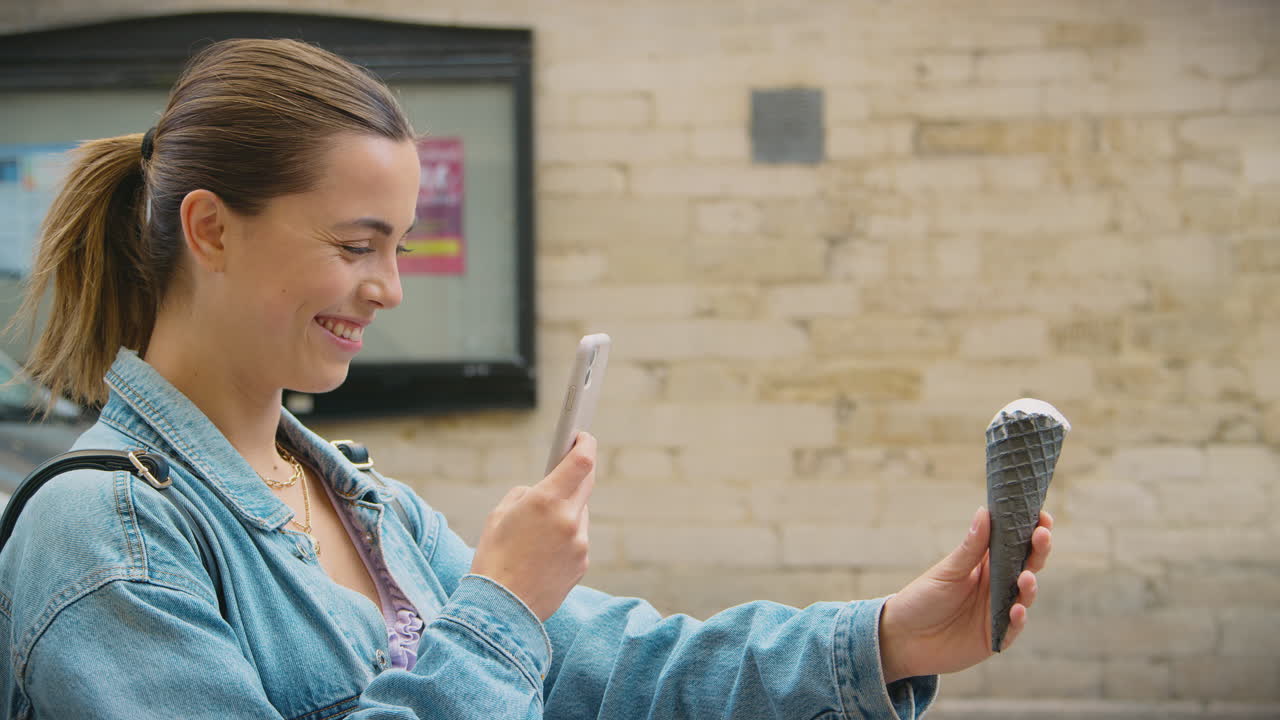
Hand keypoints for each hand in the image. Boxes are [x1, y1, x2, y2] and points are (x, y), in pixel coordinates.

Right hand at [470, 432, 595, 621]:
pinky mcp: (583, 563)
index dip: (585, 444)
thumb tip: (540, 491)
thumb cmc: (493, 558)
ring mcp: (580, 543)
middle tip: (564, 471)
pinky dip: (566, 538)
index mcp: (546, 501)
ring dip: (566, 512)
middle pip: (586, 483)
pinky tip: (543, 553)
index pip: (582, 461)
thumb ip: (526, 495)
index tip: (582, 436)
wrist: (501, 609)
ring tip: (538, 531)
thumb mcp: (499, 515)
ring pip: (579, 514)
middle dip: (576, 474)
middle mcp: (569, 519)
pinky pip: (577, 539)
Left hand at [877, 506, 1052, 682]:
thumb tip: (985, 512)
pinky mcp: (996, 637)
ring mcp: (999, 611)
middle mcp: (998, 586)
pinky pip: (1012, 628)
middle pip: (1027, 566)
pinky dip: (1017, 619)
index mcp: (986, 564)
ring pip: (1024, 596)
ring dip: (1029, 585)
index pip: (1015, 544)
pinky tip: (1016, 609)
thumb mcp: (947, 571)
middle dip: (1038, 550)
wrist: (904, 637)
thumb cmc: (923, 598)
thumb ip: (971, 548)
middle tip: (1042, 535)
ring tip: (1026, 576)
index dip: (1030, 530)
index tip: (1042, 516)